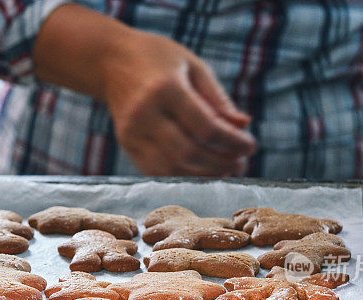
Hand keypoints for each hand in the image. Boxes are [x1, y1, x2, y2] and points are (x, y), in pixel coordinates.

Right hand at [102, 31, 255, 176]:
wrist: (111, 61)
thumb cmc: (160, 61)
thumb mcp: (193, 67)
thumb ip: (218, 99)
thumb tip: (243, 125)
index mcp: (165, 89)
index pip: (206, 127)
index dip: (233, 142)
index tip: (251, 145)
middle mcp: (145, 114)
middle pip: (190, 152)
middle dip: (222, 162)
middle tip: (241, 161)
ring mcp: (132, 133)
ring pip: (173, 169)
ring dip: (205, 174)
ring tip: (227, 169)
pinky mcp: (126, 145)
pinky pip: (158, 171)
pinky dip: (184, 176)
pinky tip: (203, 170)